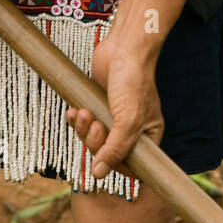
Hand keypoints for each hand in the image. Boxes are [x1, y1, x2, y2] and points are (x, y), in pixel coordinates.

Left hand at [66, 39, 163, 179]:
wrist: (122, 48)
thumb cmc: (133, 80)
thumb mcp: (128, 119)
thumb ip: (115, 149)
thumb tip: (99, 174)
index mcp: (147, 136)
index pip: (130, 165)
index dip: (115, 166)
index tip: (103, 160)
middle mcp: (131, 130)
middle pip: (107, 154)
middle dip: (96, 142)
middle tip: (95, 125)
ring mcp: (113, 119)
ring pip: (93, 140)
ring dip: (84, 130)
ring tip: (84, 113)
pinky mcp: (97, 107)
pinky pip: (84, 125)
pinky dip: (77, 121)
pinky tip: (74, 111)